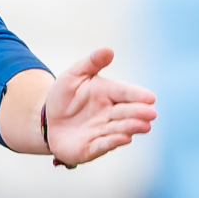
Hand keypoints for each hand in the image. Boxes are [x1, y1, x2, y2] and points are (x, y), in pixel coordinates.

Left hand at [11, 49, 156, 167]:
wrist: (48, 120)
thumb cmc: (64, 95)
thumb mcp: (74, 75)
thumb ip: (91, 63)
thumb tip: (109, 50)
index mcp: (108, 93)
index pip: (126, 93)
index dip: (138, 95)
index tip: (150, 97)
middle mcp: (110, 113)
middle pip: (127, 112)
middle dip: (139, 113)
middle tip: (150, 113)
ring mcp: (103, 131)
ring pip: (120, 129)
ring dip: (131, 127)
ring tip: (144, 125)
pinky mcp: (92, 147)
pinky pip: (104, 144)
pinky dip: (114, 142)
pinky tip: (125, 138)